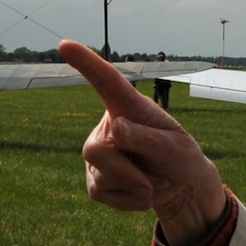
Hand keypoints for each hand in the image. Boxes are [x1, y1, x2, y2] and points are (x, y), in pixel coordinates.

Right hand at [60, 40, 228, 245]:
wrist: (180, 187)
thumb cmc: (179, 157)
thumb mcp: (175, 147)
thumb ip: (146, 138)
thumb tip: (115, 128)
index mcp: (129, 107)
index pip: (106, 82)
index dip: (86, 63)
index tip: (64, 45)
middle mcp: (108, 126)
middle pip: (97, 148)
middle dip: (128, 171)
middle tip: (156, 179)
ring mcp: (97, 153)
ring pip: (100, 174)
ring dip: (135, 186)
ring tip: (152, 182)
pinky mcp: (94, 178)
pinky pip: (100, 193)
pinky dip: (127, 201)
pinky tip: (140, 194)